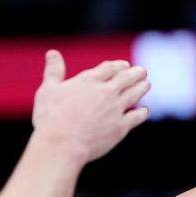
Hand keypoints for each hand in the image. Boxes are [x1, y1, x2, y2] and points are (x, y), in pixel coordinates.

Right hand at [30, 49, 151, 164]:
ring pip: (134, 94)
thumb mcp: (48, 89)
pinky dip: (142, 112)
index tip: (124, 65)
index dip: (118, 66)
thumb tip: (52, 53)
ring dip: (142, 88)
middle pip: (126, 78)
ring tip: (147, 84)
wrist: (62, 144)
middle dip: (136, 73)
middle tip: (142, 71)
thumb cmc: (51, 117)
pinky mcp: (121, 127)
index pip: (109, 68)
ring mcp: (115, 109)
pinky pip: (137, 117)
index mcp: (89, 80)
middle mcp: (106, 92)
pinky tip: (144, 111)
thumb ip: (54, 70)